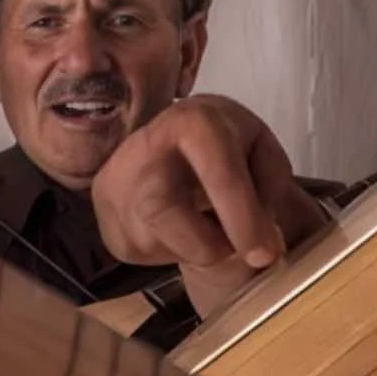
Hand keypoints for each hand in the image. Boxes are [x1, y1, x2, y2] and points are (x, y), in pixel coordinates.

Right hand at [91, 95, 328, 318]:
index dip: (243, 218)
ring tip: (204, 224)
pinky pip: (141, 251)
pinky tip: (180, 228)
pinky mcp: (104, 216)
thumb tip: (264, 240)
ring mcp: (114, 182)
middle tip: (233, 249)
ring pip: (151, 239)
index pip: (216, 173)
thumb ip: (272, 188)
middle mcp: (142, 146)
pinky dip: (172, 250)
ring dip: (191, 247)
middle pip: (163, 209)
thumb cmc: (225, 147)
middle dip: (207, 244)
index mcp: (192, 121)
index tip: (265, 254)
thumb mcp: (262, 152)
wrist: (174, 143)